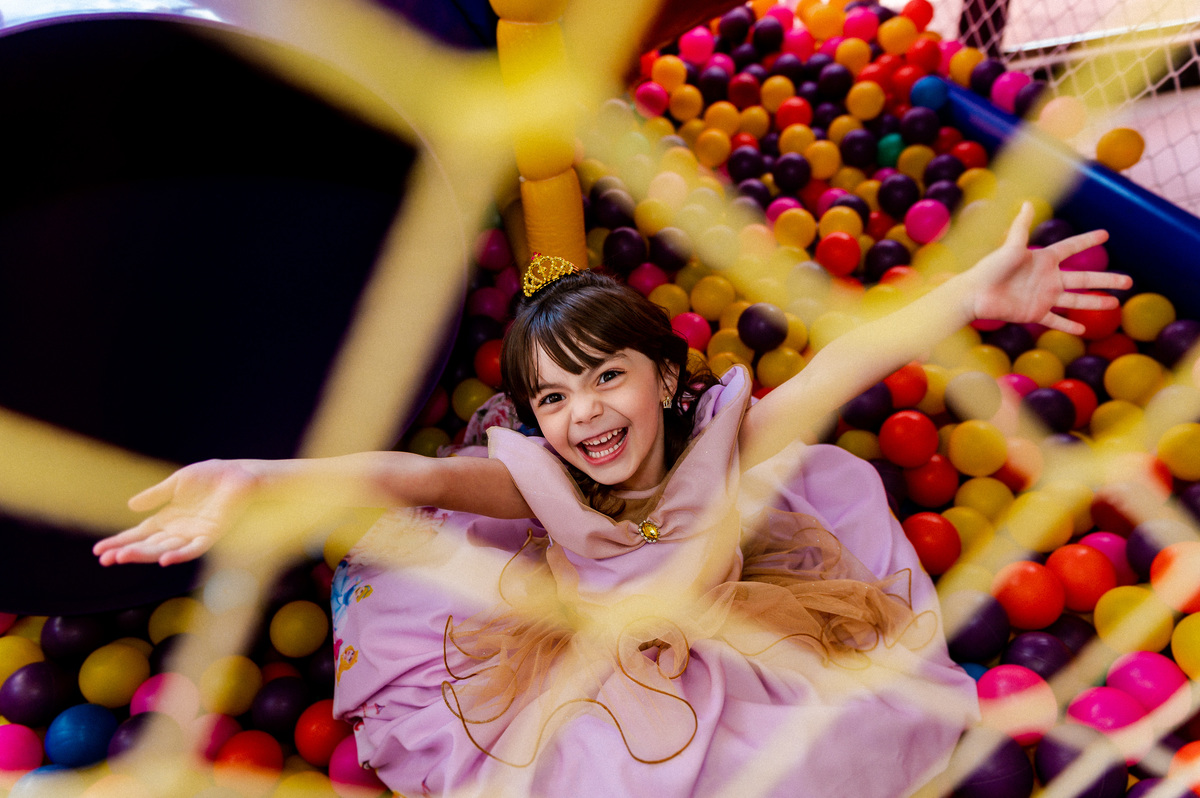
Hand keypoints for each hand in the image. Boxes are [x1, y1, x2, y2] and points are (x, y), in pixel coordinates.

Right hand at [93, 459, 258, 566]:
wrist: (239, 474)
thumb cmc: (212, 476)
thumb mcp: (178, 483)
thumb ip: (156, 495)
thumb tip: (130, 506)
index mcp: (168, 517)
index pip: (139, 534)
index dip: (120, 542)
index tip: (99, 551)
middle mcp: (178, 530)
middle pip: (148, 545)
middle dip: (126, 551)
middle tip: (105, 559)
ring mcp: (194, 534)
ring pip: (164, 549)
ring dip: (144, 554)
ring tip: (122, 557)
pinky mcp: (211, 535)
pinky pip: (193, 549)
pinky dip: (179, 554)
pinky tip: (164, 560)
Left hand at [968, 203, 1130, 333]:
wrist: (974, 295)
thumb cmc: (990, 268)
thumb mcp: (1010, 247)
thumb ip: (1021, 227)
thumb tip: (1027, 202)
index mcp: (1043, 259)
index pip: (1071, 247)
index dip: (1087, 240)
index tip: (1105, 234)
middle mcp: (1047, 278)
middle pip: (1084, 278)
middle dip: (1107, 280)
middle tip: (1129, 281)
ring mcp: (1042, 297)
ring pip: (1076, 300)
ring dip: (1096, 303)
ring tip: (1116, 304)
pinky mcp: (1034, 313)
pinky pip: (1055, 320)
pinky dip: (1068, 325)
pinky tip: (1084, 329)